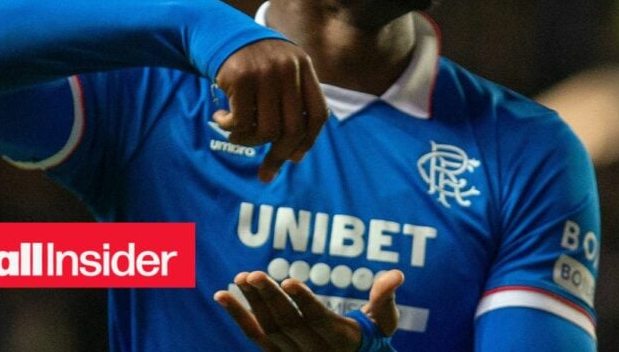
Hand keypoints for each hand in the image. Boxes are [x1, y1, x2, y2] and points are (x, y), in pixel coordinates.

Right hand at [212, 39, 327, 181]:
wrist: (217, 29)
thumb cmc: (251, 61)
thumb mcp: (279, 70)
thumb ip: (291, 103)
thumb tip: (295, 156)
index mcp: (303, 66)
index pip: (318, 113)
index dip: (309, 140)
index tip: (294, 158)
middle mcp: (288, 68)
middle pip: (292, 128)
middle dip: (278, 155)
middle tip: (265, 171)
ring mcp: (265, 72)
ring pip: (266, 129)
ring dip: (249, 142)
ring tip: (237, 136)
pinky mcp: (240, 77)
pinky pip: (240, 121)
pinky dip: (230, 128)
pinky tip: (221, 118)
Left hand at [213, 269, 404, 351]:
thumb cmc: (371, 336)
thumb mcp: (384, 319)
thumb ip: (385, 297)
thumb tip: (396, 275)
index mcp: (341, 340)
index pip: (319, 321)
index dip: (303, 302)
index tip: (289, 280)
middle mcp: (315, 351)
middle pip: (289, 324)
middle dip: (270, 298)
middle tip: (254, 273)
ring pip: (269, 329)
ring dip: (252, 303)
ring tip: (241, 277)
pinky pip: (254, 335)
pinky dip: (237, 316)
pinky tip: (222, 296)